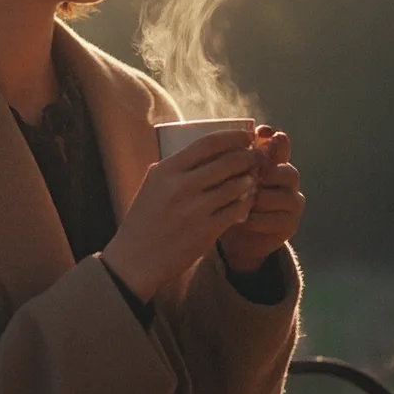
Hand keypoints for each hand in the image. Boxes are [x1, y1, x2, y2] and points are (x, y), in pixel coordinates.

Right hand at [101, 128, 261, 302]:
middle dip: (248, 156)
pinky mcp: (206, 231)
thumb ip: (177, 166)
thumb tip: (209, 148)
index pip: (207, 143)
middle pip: (227, 162)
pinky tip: (248, 200)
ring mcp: (194, 209)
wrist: (136, 258)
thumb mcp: (153, 184)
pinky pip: (237, 210)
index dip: (232, 136)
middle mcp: (180, 186)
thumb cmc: (145, 218)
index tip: (245, 135)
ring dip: (250, 179)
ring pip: (236, 186)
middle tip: (257, 155)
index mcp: (166, 170)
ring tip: (254, 177)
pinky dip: (246, 202)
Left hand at [217, 125, 304, 273]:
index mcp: (273, 160)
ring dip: (259, 199)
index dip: (273, 139)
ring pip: (283, 196)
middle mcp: (287, 179)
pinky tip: (242, 220)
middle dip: (264, 175)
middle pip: (287, 171)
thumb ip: (223, 156)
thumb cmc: (223, 196)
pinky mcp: (289, 225)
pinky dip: (258, 219)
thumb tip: (209, 134)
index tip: (260, 133)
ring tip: (237, 202)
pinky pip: (278, 220)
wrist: (230, 233)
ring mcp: (292, 202)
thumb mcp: (221, 174)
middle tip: (244, 178)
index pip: (280, 144)